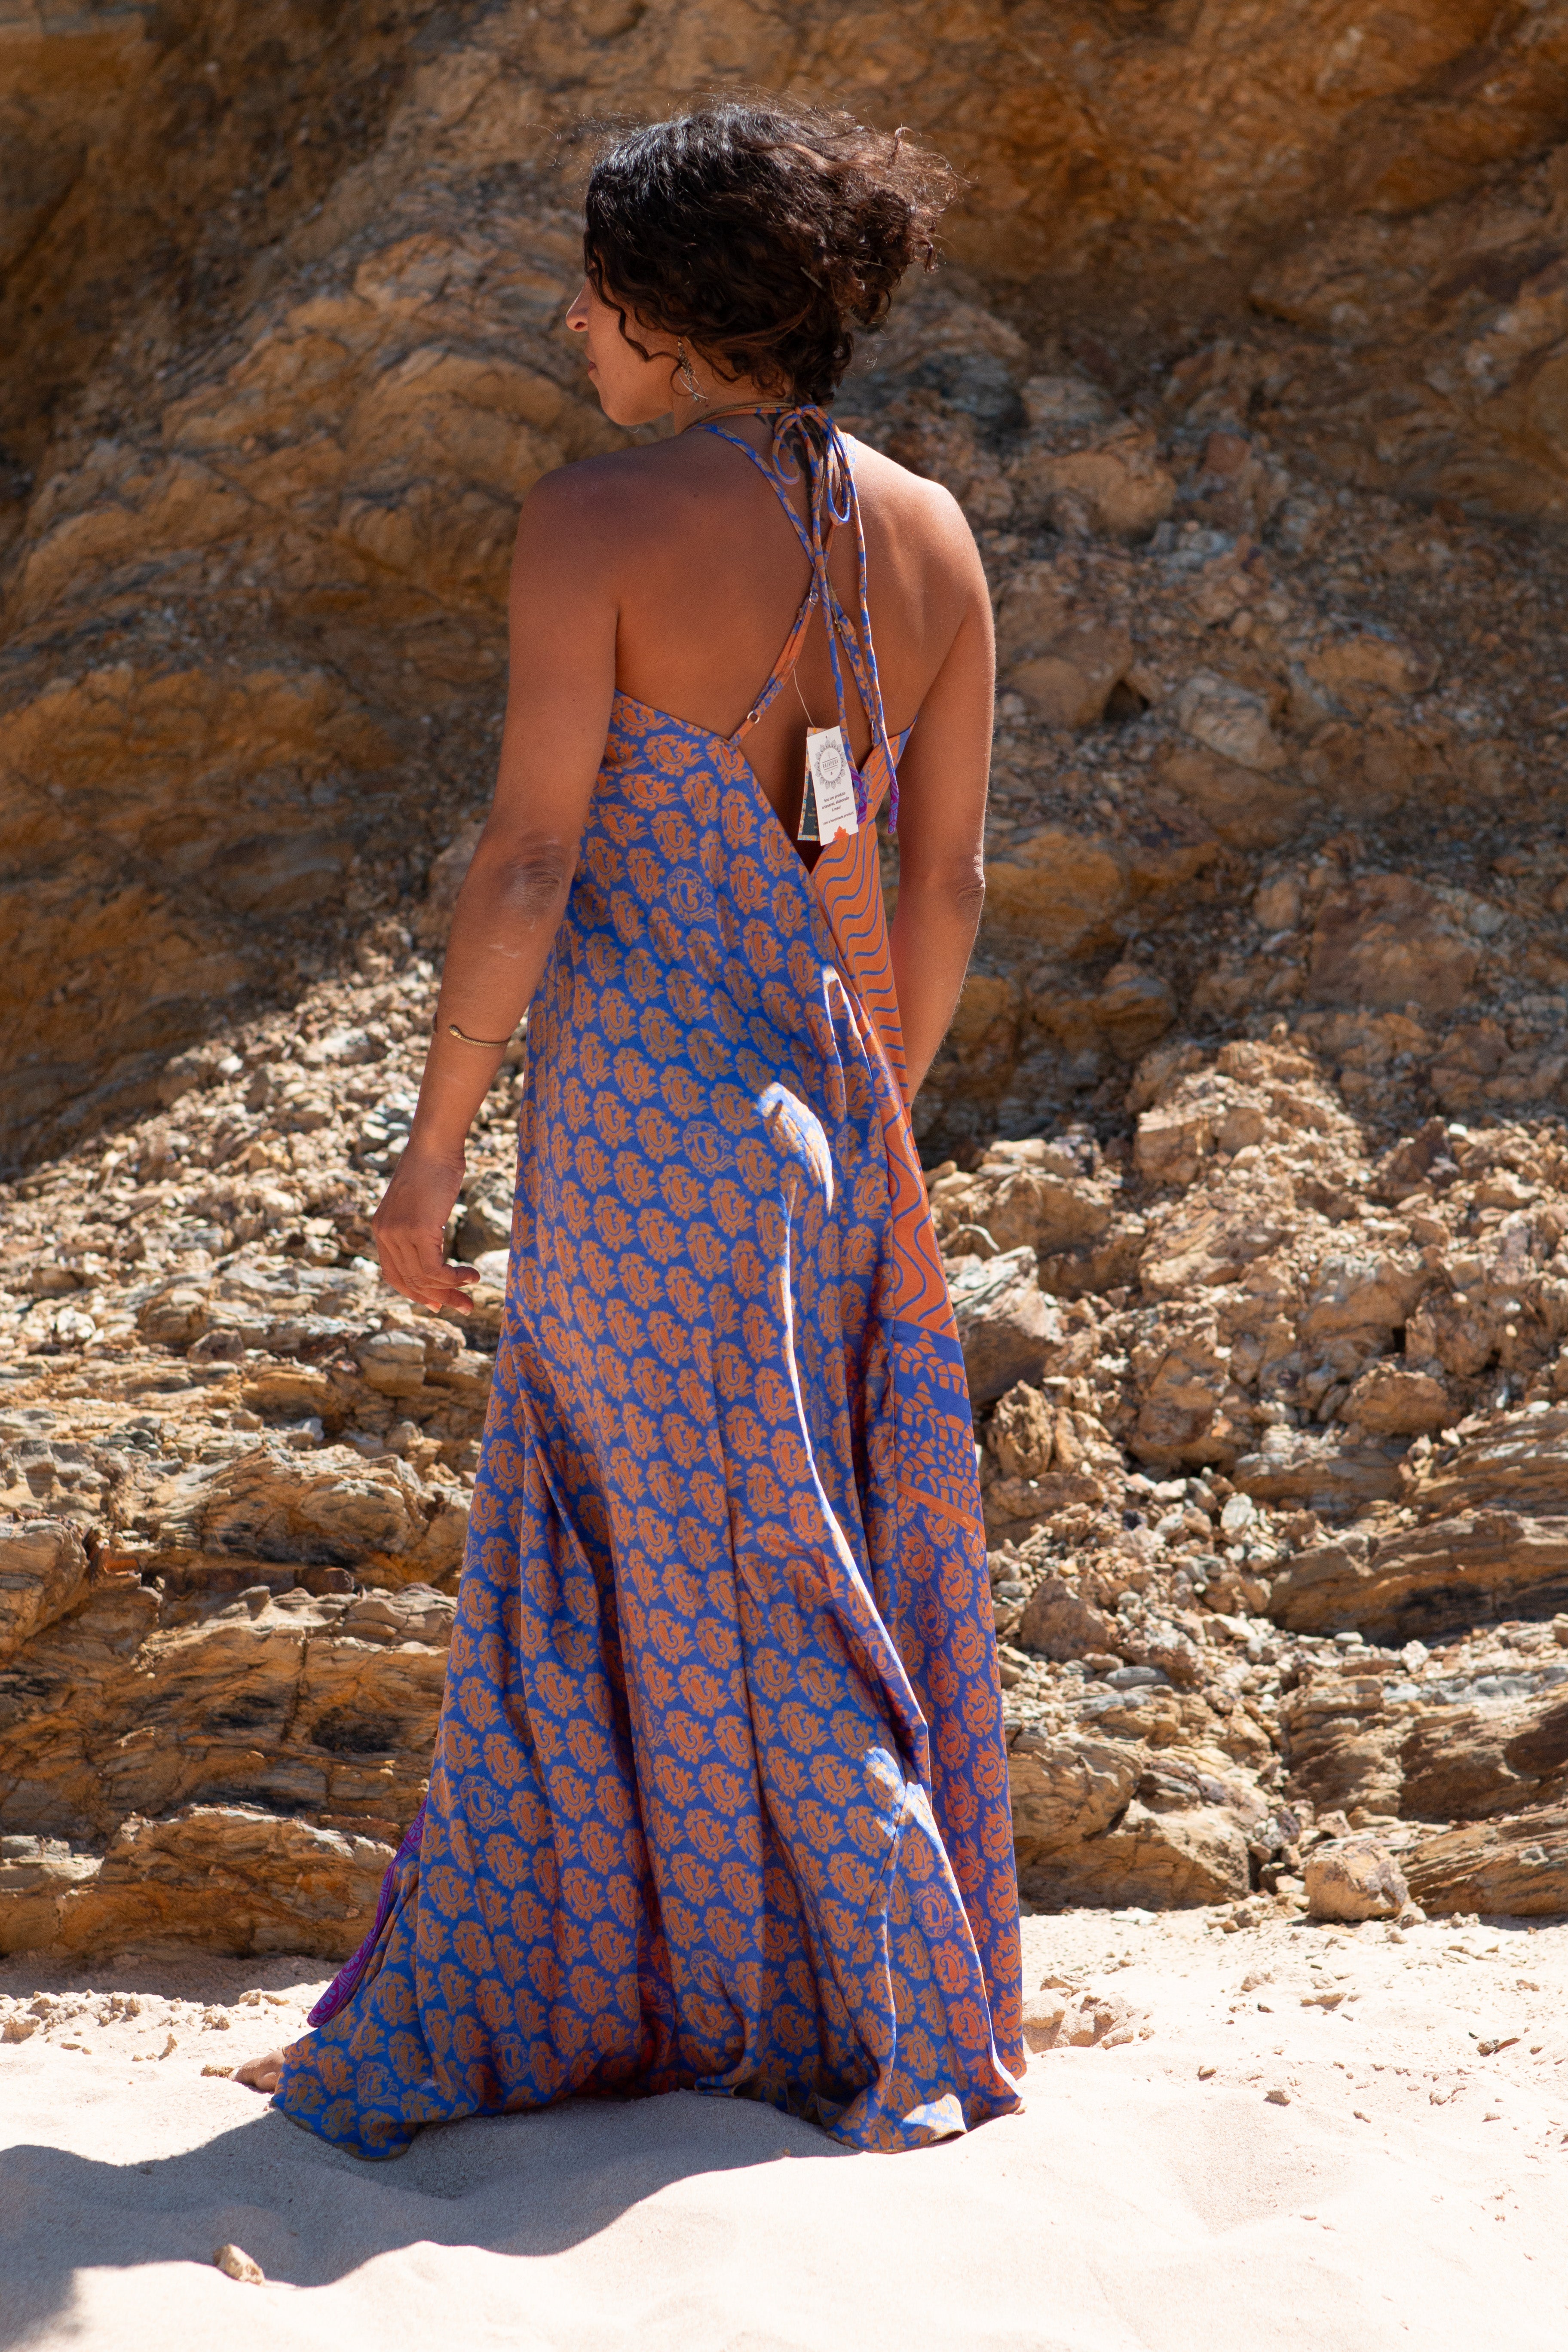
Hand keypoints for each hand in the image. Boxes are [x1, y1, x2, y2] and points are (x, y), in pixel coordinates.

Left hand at [371, 1140, 478, 1312]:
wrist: (435, 1146)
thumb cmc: (434, 1169)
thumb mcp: (420, 1204)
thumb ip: (419, 1228)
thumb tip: (433, 1246)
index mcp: (382, 1229)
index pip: (393, 1274)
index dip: (416, 1292)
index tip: (437, 1303)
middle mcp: (384, 1234)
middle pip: (409, 1280)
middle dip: (439, 1298)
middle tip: (464, 1307)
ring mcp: (399, 1232)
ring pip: (423, 1278)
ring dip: (451, 1289)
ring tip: (474, 1286)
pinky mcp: (417, 1230)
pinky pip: (434, 1268)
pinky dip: (454, 1278)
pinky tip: (472, 1274)